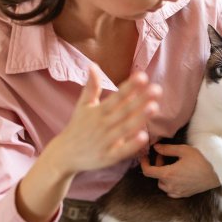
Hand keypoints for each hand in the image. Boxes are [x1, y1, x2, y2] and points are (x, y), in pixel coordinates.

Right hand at [43, 65, 161, 175]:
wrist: (64, 155)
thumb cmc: (78, 127)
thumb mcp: (83, 106)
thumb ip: (91, 87)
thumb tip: (92, 65)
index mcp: (98, 111)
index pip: (117, 97)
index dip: (129, 87)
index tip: (142, 76)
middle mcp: (102, 124)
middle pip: (124, 110)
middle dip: (140, 100)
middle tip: (156, 89)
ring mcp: (105, 141)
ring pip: (125, 128)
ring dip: (139, 118)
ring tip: (154, 106)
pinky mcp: (108, 157)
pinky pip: (121, 150)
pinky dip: (131, 144)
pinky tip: (144, 136)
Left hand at [141, 144, 219, 197]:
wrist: (218, 172)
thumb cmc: (201, 159)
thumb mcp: (183, 150)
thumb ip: (166, 149)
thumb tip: (155, 147)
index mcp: (168, 174)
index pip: (147, 171)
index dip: (143, 163)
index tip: (145, 156)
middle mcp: (171, 185)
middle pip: (156, 176)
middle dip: (157, 165)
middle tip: (165, 155)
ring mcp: (178, 191)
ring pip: (163, 184)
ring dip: (163, 175)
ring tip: (172, 164)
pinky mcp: (185, 194)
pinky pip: (171, 191)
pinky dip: (170, 183)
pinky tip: (177, 175)